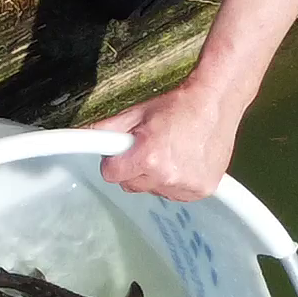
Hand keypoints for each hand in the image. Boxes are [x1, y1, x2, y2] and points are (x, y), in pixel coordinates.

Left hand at [91, 83, 240, 199]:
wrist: (216, 102)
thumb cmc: (178, 106)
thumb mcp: (136, 113)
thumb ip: (106, 130)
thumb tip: (81, 137)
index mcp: (148, 158)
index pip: (111, 175)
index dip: (115, 161)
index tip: (123, 151)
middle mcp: (167, 176)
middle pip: (131, 185)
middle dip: (135, 168)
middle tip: (150, 146)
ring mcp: (186, 186)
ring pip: (154, 190)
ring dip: (156, 176)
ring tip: (171, 150)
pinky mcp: (201, 190)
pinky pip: (175, 194)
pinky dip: (176, 181)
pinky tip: (185, 160)